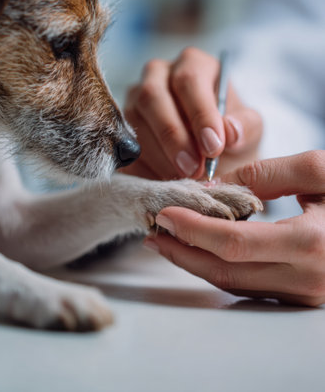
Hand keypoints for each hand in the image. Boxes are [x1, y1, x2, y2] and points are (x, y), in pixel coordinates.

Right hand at [123, 47, 261, 179]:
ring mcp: (134, 101)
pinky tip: (165, 182)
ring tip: (183, 179)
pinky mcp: (121, 128)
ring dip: (159, 154)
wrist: (211, 158)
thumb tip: (230, 132)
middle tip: (194, 168)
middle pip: (153, 96)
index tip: (214, 147)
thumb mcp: (249, 129)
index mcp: (192, 65)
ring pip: (135, 121)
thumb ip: (246, 127)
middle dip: (174, 136)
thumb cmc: (229, 136)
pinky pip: (124, 144)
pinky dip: (144, 166)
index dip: (200, 114)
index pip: (189, 79)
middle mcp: (158, 76)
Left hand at [144, 150, 324, 305]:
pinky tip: (202, 250)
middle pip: (226, 271)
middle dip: (185, 251)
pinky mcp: (300, 295)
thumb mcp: (319, 170)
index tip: (167, 213)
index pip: (235, 244)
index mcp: (312, 243)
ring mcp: (304, 293)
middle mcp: (307, 277)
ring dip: (196, 262)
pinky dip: (219, 268)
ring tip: (169, 241)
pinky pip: (249, 286)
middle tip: (157, 231)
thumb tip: (217, 187)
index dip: (195, 229)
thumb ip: (266, 175)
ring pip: (234, 283)